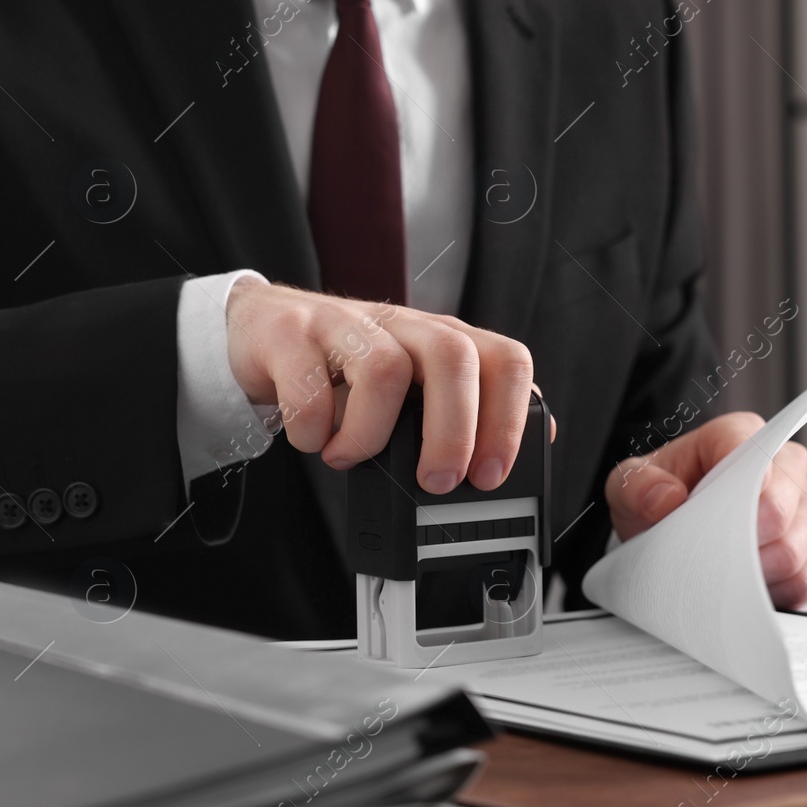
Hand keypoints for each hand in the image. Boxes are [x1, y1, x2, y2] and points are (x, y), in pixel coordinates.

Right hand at [226, 280, 540, 492]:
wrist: (267, 330)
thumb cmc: (351, 366)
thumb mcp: (419, 386)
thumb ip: (472, 407)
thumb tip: (539, 438)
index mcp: (445, 340)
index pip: (505, 361)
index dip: (509, 419)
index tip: (492, 474)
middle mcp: (403, 326)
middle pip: (453, 357)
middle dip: (454, 431)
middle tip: (436, 481)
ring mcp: (346, 324)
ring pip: (384, 369)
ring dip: (371, 433)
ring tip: (352, 457)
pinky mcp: (292, 335)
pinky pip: (309, 382)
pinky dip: (313, 428)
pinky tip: (315, 441)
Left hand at [605, 413, 806, 608]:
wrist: (670, 529)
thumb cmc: (659, 500)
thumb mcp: (628, 488)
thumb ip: (637, 486)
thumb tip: (666, 497)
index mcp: (738, 435)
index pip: (757, 451)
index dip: (748, 488)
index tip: (729, 518)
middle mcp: (781, 463)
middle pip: (786, 504)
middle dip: (747, 541)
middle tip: (715, 556)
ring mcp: (805, 501)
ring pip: (799, 544)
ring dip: (760, 570)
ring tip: (728, 571)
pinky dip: (784, 589)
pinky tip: (755, 586)